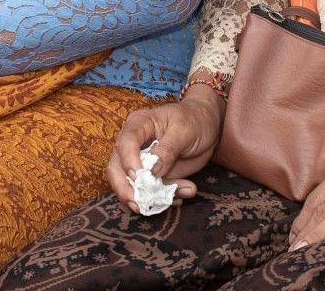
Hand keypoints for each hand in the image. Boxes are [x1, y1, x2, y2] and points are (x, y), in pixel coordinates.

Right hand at [105, 88, 224, 210]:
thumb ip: (168, 149)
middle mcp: (134, 144)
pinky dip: (162, 200)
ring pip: (131, 186)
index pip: (124, 143)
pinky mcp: (152, 177)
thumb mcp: (184, 130)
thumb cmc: (194, 120)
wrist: (208, 126)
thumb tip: (152, 171)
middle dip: (125, 189)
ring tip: (177, 198)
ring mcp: (141, 163)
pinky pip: (150, 193)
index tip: (139, 178)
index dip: (128, 162)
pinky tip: (181, 196)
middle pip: (116, 168)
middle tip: (139, 205)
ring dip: (150, 198)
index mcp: (138, 125)